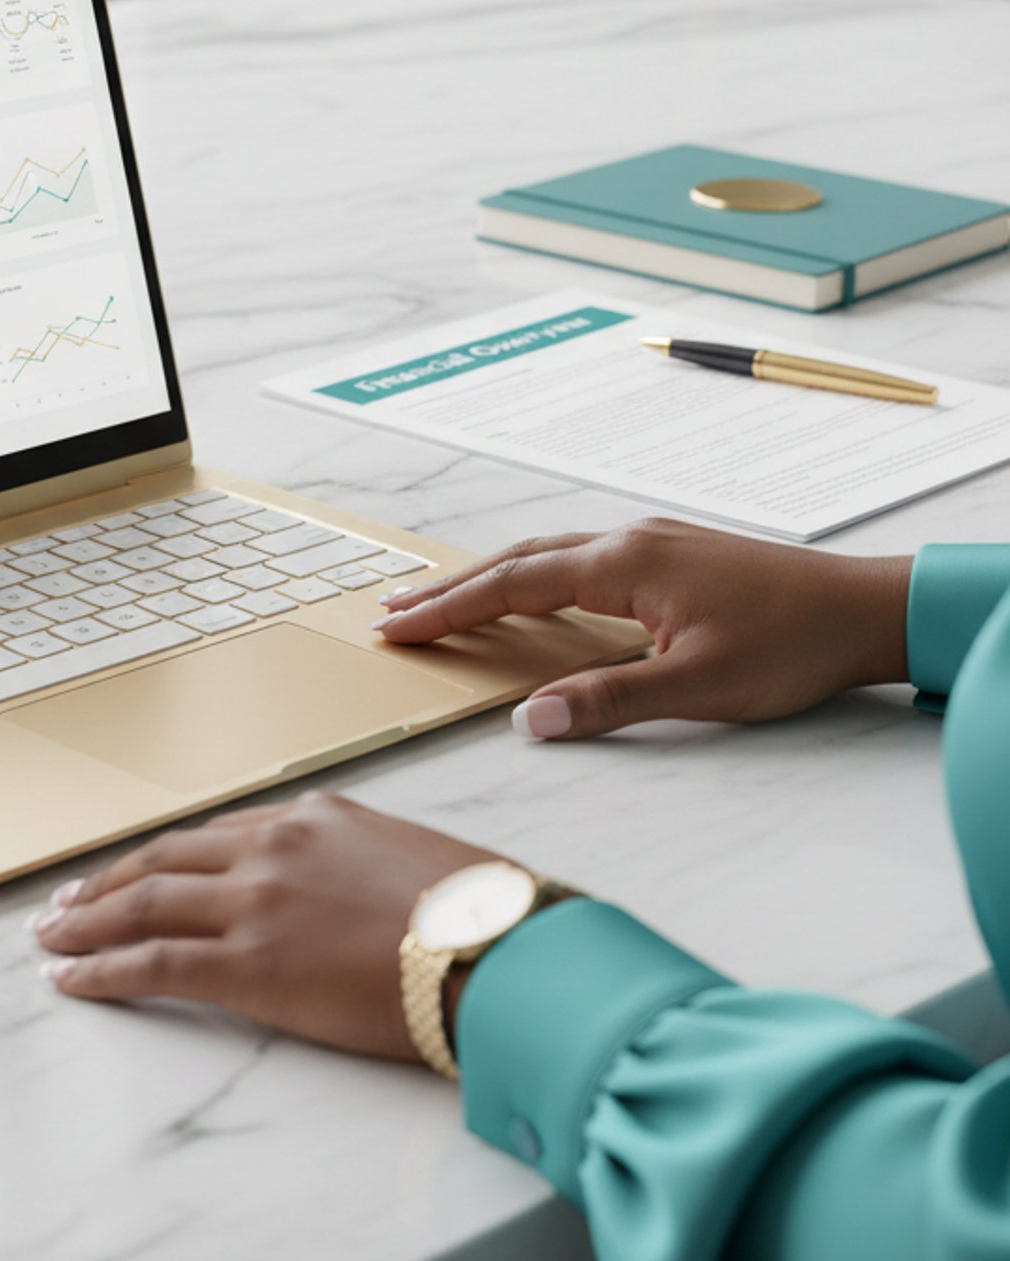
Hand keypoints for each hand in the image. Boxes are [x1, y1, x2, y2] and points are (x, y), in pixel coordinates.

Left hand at [33, 791, 498, 1060]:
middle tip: (68, 901)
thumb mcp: (415, 863)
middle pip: (164, 860)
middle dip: (108, 883)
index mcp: (315, 818)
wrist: (504, 952)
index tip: (134, 872)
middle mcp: (273, 847)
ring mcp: (254, 903)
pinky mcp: (247, 964)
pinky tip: (69, 979)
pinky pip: (151, 964)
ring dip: (86, 921)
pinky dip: (100, 970)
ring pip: (143, 905)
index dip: (165, 858)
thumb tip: (349, 898)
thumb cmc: (484, 917)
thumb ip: (358, 868)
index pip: (217, 836)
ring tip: (50, 937)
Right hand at [376, 517, 912, 739]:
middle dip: (450, 587)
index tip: (398, 627)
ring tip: (441, 601)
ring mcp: (649, 542)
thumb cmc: (791, 646)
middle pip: (516, 559)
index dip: (449, 609)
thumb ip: (608, 700)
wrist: (866, 610)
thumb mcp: (698, 687)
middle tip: (393, 612)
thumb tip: (532, 719)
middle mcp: (628, 540)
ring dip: (487, 578)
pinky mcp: (668, 555)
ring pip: (546, 553)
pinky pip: (575, 558)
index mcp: (623, 564)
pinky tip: (528, 593)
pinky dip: (530, 575)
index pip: (512, 585)